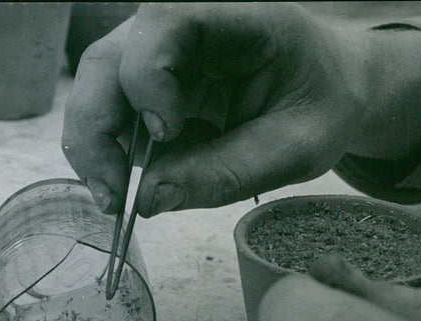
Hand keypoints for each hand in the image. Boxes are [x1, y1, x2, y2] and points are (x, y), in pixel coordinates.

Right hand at [61, 3, 420, 216]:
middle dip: (98, 132)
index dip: (148, 78)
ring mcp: (155, 53)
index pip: (165, 23)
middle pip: (109, 62)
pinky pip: (106, 113)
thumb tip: (148, 199)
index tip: (166, 135)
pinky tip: (123, 187)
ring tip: (116, 200)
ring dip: (94, 149)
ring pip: (95, 89)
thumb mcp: (296, 148)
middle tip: (114, 198)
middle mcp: (181, 25)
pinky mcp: (144, 84)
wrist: (326, 88)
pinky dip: (106, 154)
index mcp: (234, 17)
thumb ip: (227, 173)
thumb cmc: (319, 104)